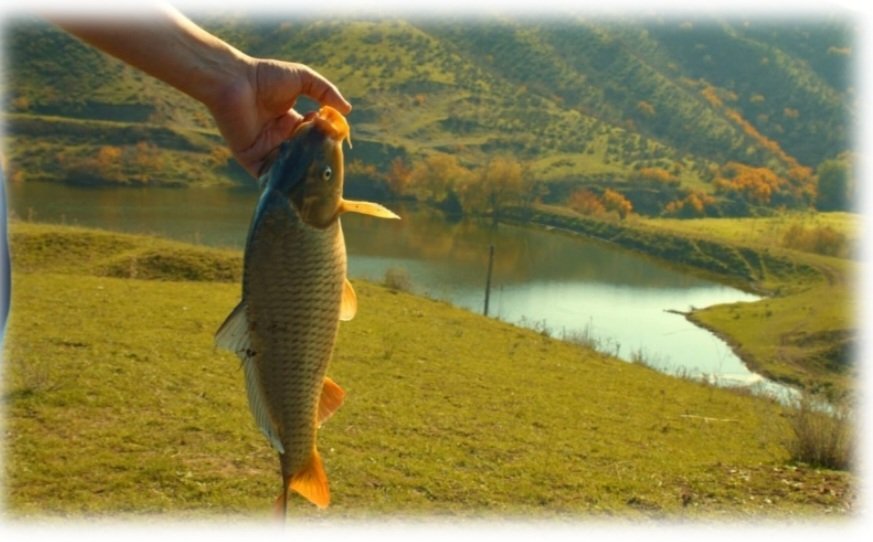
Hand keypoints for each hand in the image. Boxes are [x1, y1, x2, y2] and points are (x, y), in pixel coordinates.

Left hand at [208, 58, 351, 177]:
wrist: (233, 81)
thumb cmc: (265, 76)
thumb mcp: (302, 78)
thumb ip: (325, 91)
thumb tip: (347, 110)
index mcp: (290, 121)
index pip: (313, 137)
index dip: (325, 140)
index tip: (337, 141)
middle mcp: (279, 137)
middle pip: (303, 155)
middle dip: (316, 159)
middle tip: (329, 162)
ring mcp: (266, 150)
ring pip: (289, 168)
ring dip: (302, 173)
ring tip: (317, 177)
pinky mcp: (252, 159)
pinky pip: (269, 175)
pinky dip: (281, 181)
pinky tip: (295, 184)